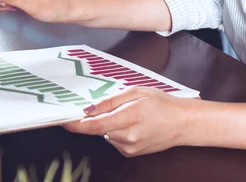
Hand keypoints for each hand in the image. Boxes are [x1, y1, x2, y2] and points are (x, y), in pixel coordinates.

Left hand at [63, 87, 195, 156]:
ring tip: (129, 114)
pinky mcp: (131, 153)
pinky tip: (132, 124)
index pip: (93, 125)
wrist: (183, 123)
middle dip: (97, 117)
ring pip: (105, 133)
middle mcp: (127, 137)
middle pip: (98, 128)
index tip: (62, 119)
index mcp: (128, 118)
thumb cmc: (161, 103)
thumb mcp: (135, 92)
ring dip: (108, 124)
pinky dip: (116, 131)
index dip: (75, 123)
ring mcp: (129, 147)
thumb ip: (109, 101)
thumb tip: (88, 109)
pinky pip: (114, 140)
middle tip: (112, 106)